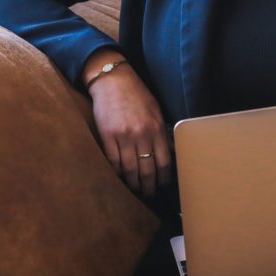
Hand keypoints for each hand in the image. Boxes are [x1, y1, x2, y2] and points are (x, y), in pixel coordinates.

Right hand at [83, 52, 171, 196]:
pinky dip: (117, 172)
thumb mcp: (155, 110)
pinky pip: (113, 161)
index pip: (163, 161)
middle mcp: (142, 134)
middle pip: (147, 170)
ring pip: (130, 169)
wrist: (113, 80)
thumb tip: (167, 153)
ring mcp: (124, 136)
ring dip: (133, 184)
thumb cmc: (136, 94)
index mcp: (156, 128)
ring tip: (134, 190)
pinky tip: (120, 177)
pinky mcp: (107, 135)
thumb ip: (160, 131)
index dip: (164, 178)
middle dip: (149, 186)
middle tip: (149, 195)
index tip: (163, 185)